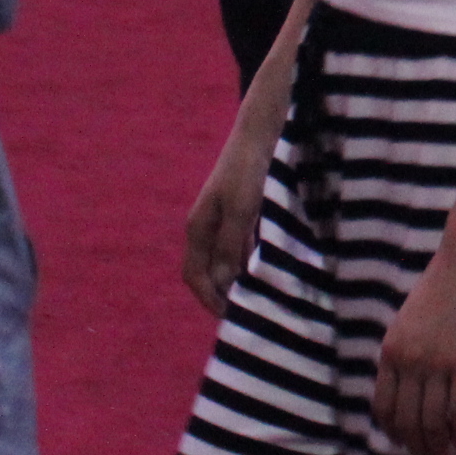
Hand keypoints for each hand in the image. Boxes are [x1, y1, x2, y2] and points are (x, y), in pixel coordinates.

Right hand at [180, 130, 271, 314]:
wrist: (255, 138)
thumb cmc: (247, 173)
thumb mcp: (241, 210)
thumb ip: (230, 244)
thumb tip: (222, 280)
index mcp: (198, 229)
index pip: (194, 275)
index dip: (208, 298)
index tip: (228, 316)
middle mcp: (204, 228)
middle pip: (206, 271)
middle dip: (219, 293)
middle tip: (242, 314)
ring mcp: (219, 221)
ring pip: (222, 260)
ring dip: (233, 279)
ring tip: (253, 298)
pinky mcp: (236, 214)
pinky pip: (236, 247)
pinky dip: (244, 262)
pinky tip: (260, 271)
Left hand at [373, 237, 455, 454]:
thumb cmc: (441, 285)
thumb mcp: (407, 319)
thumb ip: (403, 351)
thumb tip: (406, 383)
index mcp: (390, 352)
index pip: (383, 406)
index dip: (393, 431)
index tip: (403, 443)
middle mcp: (408, 364)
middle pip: (407, 420)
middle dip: (416, 446)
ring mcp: (436, 365)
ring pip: (432, 421)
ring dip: (437, 446)